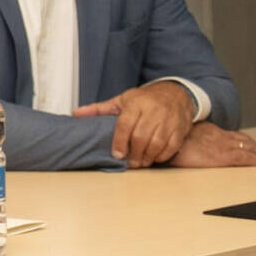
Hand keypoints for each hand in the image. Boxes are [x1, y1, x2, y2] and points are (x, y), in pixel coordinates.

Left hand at [73, 80, 196, 165]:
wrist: (175, 93)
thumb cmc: (144, 99)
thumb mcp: (121, 100)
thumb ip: (99, 109)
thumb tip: (76, 114)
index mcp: (136, 103)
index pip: (125, 124)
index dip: (119, 141)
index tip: (117, 154)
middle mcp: (154, 110)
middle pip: (141, 135)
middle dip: (134, 153)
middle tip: (129, 163)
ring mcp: (169, 119)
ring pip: (157, 142)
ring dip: (147, 157)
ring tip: (140, 163)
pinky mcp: (180, 128)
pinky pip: (172, 145)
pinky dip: (163, 155)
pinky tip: (154, 158)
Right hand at [167, 121, 255, 169]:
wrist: (164, 140)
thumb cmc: (167, 142)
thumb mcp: (177, 137)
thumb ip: (183, 140)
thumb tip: (178, 145)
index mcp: (207, 131)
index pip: (230, 135)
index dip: (243, 140)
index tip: (251, 145)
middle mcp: (218, 135)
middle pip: (243, 139)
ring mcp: (222, 144)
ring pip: (248, 146)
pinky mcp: (223, 156)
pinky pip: (246, 156)